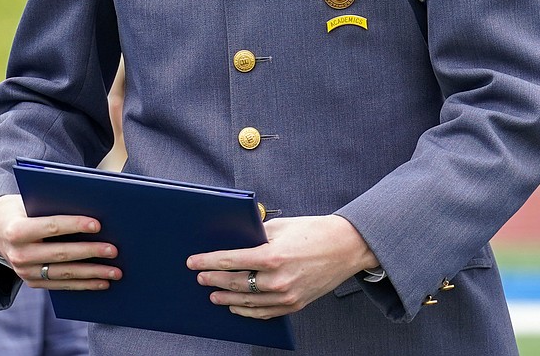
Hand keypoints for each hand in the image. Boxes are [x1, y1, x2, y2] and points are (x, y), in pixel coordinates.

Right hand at [0, 195, 121, 290]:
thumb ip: (55, 204)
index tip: (98, 224)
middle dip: (90, 252)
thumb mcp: (32, 201)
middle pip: (61, 254)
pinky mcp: (32, 282)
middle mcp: (19, 255)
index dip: (74, 225)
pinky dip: (83, 285)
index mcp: (18, 230)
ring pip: (64, 274)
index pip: (50, 227)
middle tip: (114, 250)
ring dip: (92, 274)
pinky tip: (102, 283)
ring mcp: (25, 272)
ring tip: (115, 272)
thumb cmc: (22, 207)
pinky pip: (61, 285)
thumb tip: (93, 205)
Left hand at [187, 214, 377, 318]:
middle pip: (235, 282)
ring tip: (212, 293)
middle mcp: (277, 279)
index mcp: (272, 255)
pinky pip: (264, 313)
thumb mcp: (282, 226)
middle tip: (199, 277)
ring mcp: (286, 296)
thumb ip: (257, 235)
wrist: (346, 247)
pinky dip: (247, 311)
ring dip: (226, 298)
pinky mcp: (294, 305)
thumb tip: (235, 240)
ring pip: (247, 302)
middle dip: (214, 279)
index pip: (231, 260)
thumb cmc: (314, 231)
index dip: (209, 261)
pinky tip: (235, 306)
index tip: (193, 261)